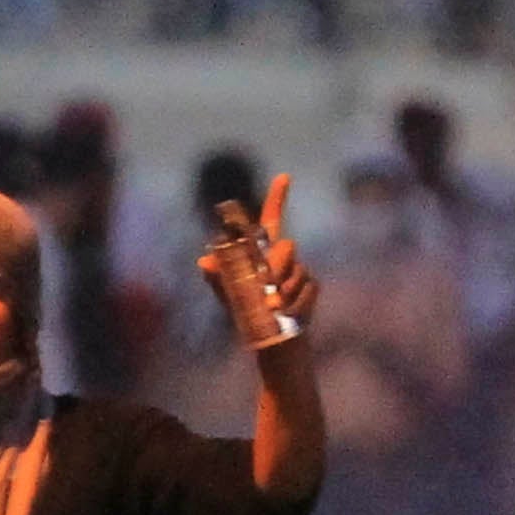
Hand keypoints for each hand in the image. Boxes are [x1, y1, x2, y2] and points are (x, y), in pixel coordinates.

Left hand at [203, 171, 323, 339]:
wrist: (271, 337)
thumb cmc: (246, 310)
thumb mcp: (226, 292)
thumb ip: (215, 274)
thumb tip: (203, 261)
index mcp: (261, 250)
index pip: (270, 218)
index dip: (276, 197)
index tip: (284, 177)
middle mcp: (282, 255)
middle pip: (286, 247)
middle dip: (276, 268)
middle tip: (267, 289)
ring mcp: (299, 269)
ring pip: (297, 272)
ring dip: (284, 293)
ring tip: (273, 309)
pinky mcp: (311, 286)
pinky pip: (307, 289)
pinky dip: (296, 304)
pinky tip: (288, 314)